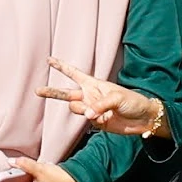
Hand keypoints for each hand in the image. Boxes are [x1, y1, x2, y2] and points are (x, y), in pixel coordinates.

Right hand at [37, 62, 167, 140]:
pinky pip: (86, 120)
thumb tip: (87, 115)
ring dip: (82, 110)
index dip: (61, 66)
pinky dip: (93, 119)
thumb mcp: (117, 97)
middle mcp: (90, 96)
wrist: (144, 118)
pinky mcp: (96, 122)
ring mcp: (91, 109)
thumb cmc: (133, 101)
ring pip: (75, 109)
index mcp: (94, 84)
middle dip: (51, 92)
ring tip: (95, 112)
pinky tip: (104, 119)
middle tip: (37, 90)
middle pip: (66, 94)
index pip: (74, 73)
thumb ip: (99, 105)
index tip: (49, 60)